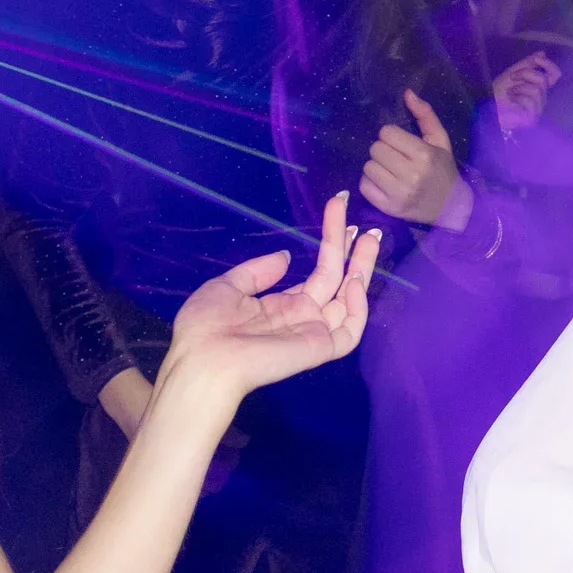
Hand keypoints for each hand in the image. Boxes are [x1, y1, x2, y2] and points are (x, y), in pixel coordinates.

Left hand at [167, 193, 379, 396]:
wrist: (202, 359)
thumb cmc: (206, 326)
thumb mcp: (226, 286)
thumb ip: (258, 271)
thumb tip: (286, 256)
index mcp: (282, 305)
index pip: (318, 274)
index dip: (331, 245)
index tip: (339, 213)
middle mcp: (303, 317)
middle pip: (337, 281)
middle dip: (353, 252)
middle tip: (369, 225)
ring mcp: (313, 333)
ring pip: (350, 300)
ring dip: (363, 269)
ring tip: (370, 238)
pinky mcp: (319, 348)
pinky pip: (350, 330)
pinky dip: (358, 307)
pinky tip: (354, 279)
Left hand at [360, 91, 464, 227]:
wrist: (452, 208)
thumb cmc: (443, 170)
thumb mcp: (440, 141)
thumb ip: (425, 115)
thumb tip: (407, 93)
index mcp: (424, 155)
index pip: (387, 133)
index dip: (392, 135)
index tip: (401, 144)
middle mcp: (411, 175)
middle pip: (375, 149)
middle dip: (383, 150)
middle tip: (395, 158)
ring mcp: (399, 194)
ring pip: (368, 167)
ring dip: (376, 166)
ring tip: (390, 171)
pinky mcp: (389, 208)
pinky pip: (364, 186)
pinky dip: (370, 183)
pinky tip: (384, 183)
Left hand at [489, 50, 561, 132]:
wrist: (487, 106)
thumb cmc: (499, 91)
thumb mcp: (513, 72)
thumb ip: (528, 64)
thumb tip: (543, 53)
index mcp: (538, 86)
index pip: (554, 75)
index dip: (549, 65)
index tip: (537, 60)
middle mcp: (541, 97)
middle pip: (543, 80)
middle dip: (526, 74)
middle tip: (512, 77)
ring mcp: (538, 108)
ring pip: (537, 90)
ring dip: (520, 87)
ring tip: (510, 91)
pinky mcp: (532, 117)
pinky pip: (532, 101)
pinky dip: (519, 97)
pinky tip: (511, 98)